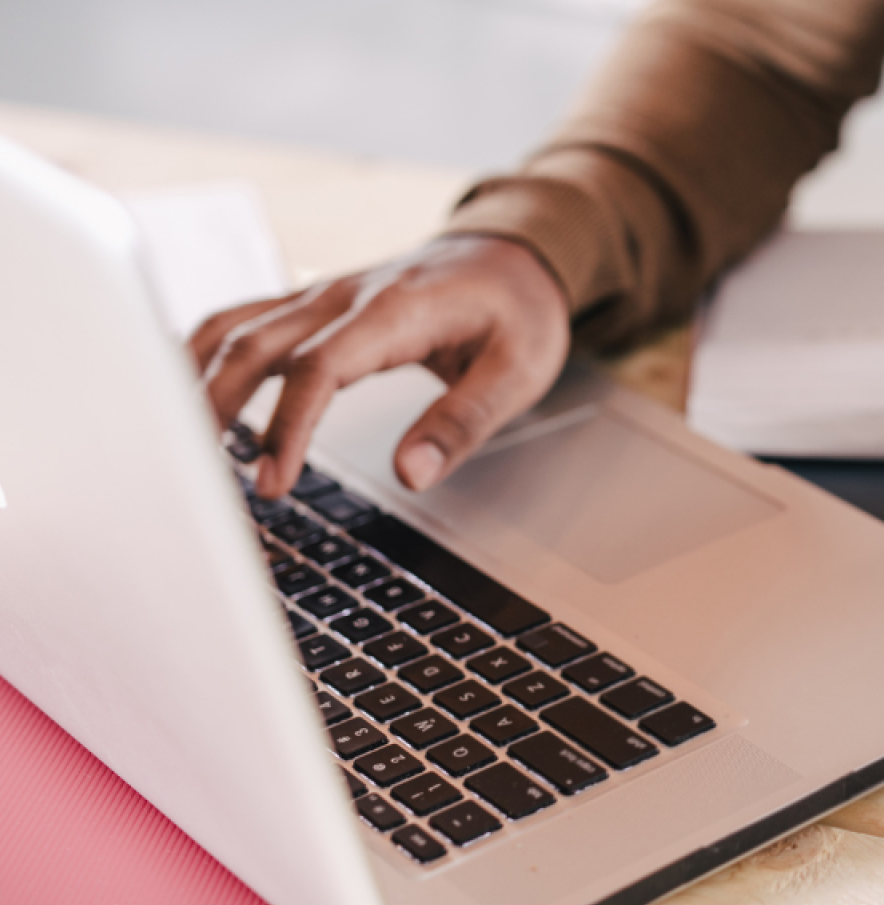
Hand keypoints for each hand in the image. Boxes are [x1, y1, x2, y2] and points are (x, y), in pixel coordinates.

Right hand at [191, 235, 569, 498]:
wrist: (513, 255)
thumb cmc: (518, 311)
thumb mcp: (518, 372)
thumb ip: (464, 422)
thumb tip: (411, 473)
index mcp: (396, 310)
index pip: (319, 368)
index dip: (287, 427)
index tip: (272, 484)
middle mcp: (345, 294)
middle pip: (254, 343)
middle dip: (218, 409)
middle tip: (207, 481)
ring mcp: (322, 294)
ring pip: (234, 326)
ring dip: (197, 380)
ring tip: (178, 446)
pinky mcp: (313, 303)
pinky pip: (243, 320)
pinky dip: (205, 355)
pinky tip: (187, 393)